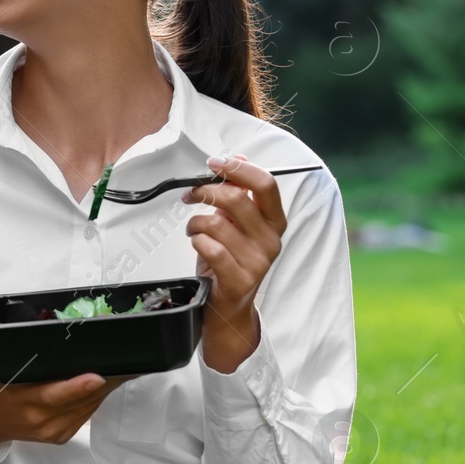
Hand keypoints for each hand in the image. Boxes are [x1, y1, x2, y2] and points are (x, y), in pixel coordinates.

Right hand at [0, 331, 133, 453]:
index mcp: (20, 402)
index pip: (52, 396)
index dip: (76, 388)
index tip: (96, 376)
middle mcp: (39, 420)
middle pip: (80, 400)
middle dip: (104, 381)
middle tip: (126, 361)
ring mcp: (52, 430)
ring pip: (88, 408)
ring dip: (106, 389)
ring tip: (122, 367)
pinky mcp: (62, 435)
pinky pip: (87, 415)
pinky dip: (97, 399)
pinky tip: (105, 383)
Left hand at [184, 154, 285, 372]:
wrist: (228, 306)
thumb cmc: (229, 261)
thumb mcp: (235, 223)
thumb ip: (238, 192)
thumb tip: (238, 157)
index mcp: (274, 222)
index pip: (266, 184)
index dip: (238, 169)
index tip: (214, 163)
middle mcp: (271, 241)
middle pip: (237, 199)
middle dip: (206, 192)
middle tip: (190, 194)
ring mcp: (258, 262)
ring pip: (216, 223)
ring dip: (195, 222)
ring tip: (193, 229)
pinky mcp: (240, 280)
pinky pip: (210, 249)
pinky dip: (196, 241)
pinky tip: (197, 244)